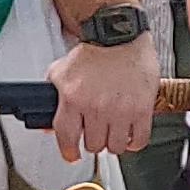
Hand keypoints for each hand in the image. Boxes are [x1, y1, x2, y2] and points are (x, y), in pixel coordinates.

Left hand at [45, 29, 158, 159]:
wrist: (120, 34)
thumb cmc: (94, 51)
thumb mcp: (62, 72)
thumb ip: (52, 100)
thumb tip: (47, 126)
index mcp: (74, 98)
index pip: (67, 138)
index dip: (68, 151)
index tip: (72, 154)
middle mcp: (97, 106)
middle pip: (93, 145)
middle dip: (93, 140)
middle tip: (96, 131)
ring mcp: (121, 110)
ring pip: (115, 147)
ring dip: (113, 142)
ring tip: (113, 129)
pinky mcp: (142, 109)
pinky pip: (138, 140)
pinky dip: (133, 141)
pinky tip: (129, 132)